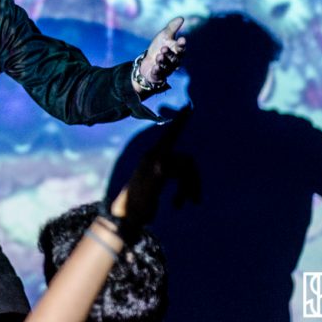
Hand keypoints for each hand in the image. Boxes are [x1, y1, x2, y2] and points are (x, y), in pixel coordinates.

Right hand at [111, 116, 199, 242]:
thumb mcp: (155, 185)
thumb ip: (168, 174)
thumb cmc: (140, 203)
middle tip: (196, 200)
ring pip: (187, 168)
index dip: (180, 122)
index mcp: (151, 156)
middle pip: (187, 159)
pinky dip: (184, 191)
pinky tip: (176, 204)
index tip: (189, 107)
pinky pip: (183, 174)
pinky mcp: (158, 170)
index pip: (170, 135)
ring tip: (183, 204)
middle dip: (195, 180)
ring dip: (190, 188)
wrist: (125, 215)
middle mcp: (152, 155)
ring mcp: (155, 161)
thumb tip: (187, 172)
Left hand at [139, 16, 185, 86]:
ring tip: (158, 56)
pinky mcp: (157, 75)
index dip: (181, 44)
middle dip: (169, 53)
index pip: (181, 48)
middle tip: (163, 48)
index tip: (182, 39)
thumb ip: (172, 28)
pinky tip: (155, 67)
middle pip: (174, 58)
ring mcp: (166, 69)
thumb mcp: (164, 36)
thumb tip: (182, 18)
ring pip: (166, 66)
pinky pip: (159, 74)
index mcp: (176, 52)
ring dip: (163, 61)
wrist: (147, 62)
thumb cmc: (158, 47)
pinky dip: (157, 71)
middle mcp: (173, 62)